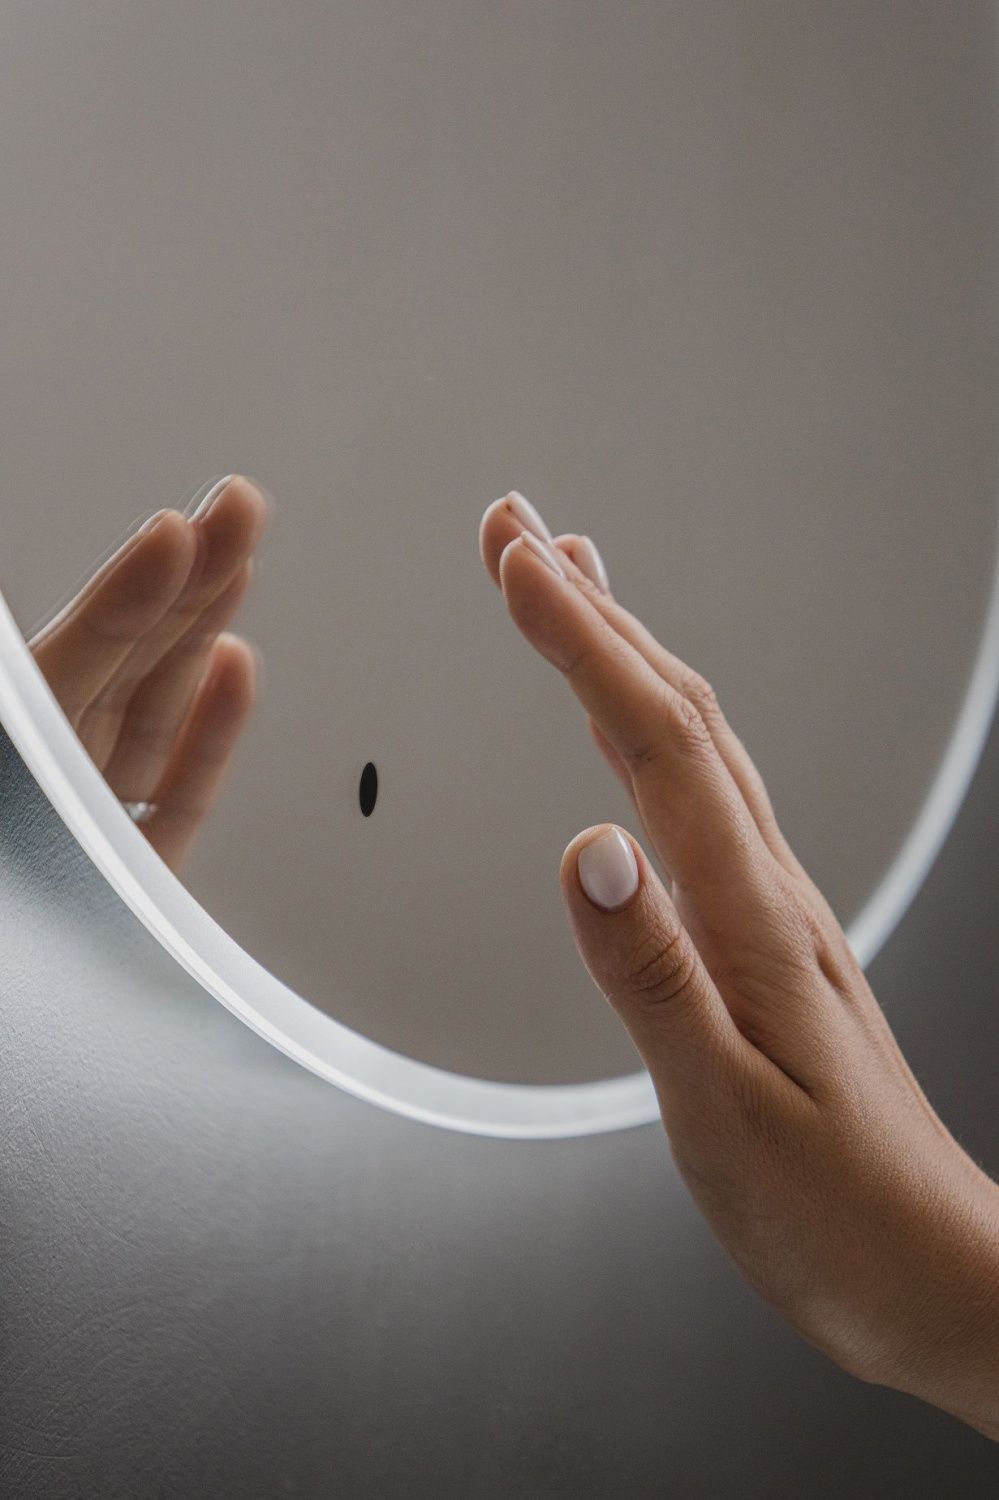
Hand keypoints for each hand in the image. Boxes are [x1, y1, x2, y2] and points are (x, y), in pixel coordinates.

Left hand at [29, 475, 268, 872]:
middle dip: (193, 576)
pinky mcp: (137, 867)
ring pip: (156, 707)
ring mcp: (92, 814)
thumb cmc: (4, 891)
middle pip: (128, 657)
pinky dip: (213, 729)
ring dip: (204, 629)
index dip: (131, 589)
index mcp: (19, 735)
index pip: (80, 648)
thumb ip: (64, 673)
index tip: (176, 532)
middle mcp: (50, 766)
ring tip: (240, 559)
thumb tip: (163, 626)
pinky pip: (181, 789)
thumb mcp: (31, 743)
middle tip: (238, 508)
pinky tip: (234, 666)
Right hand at [480, 491, 998, 1440]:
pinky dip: (650, 729)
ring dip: (625, 651)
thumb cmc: (836, 1211)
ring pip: (693, 740)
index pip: (655, 746)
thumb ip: (653, 976)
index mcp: (752, 918)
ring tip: (570, 585)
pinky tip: (626, 731)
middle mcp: (768, 888)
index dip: (584, 645)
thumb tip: (585, 852)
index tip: (516, 565)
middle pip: (676, 712)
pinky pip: (703, 795)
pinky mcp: (764, 933)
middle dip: (592, 610)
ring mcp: (770, 904)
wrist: (931, 1272)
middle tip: (517, 532)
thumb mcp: (725, 1112)